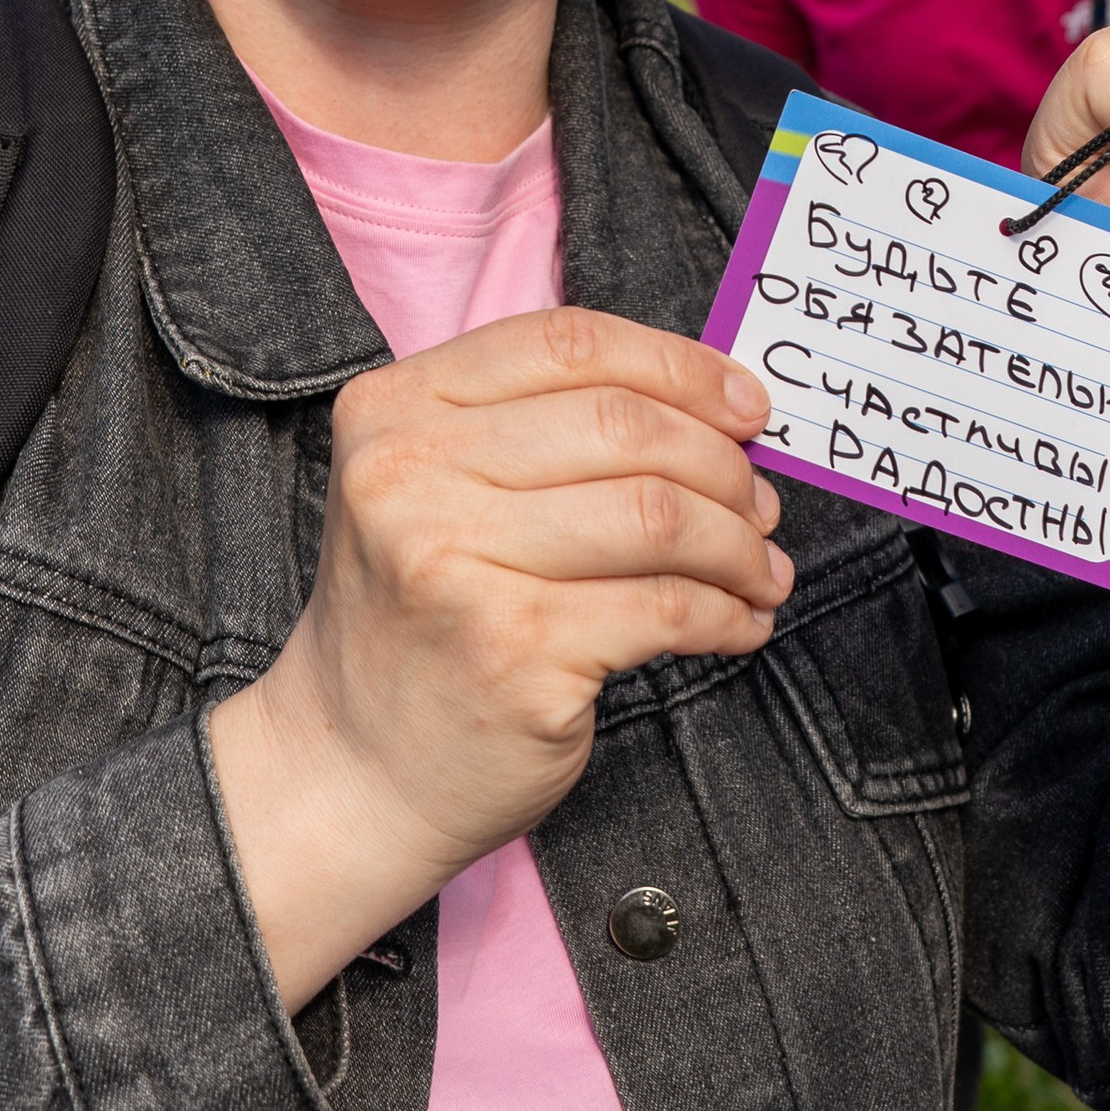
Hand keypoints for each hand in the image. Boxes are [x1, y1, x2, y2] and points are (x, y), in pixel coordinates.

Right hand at [207, 309, 787, 1005]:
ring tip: (761, 570)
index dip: (677, 366)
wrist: (349, 768)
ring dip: (737, 544)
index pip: (566, 342)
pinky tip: (739, 623)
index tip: (745, 404)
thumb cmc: (421, 618)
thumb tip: (716, 406)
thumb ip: (541, 429)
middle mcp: (410, 477)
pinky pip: (666, 608)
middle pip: (623, 426)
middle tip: (760, 505)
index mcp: (393, 410)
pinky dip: (727, 612)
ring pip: (657, 515)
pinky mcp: (514, 654)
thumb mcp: (436, 490)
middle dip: (721, 464)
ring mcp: (456, 566)